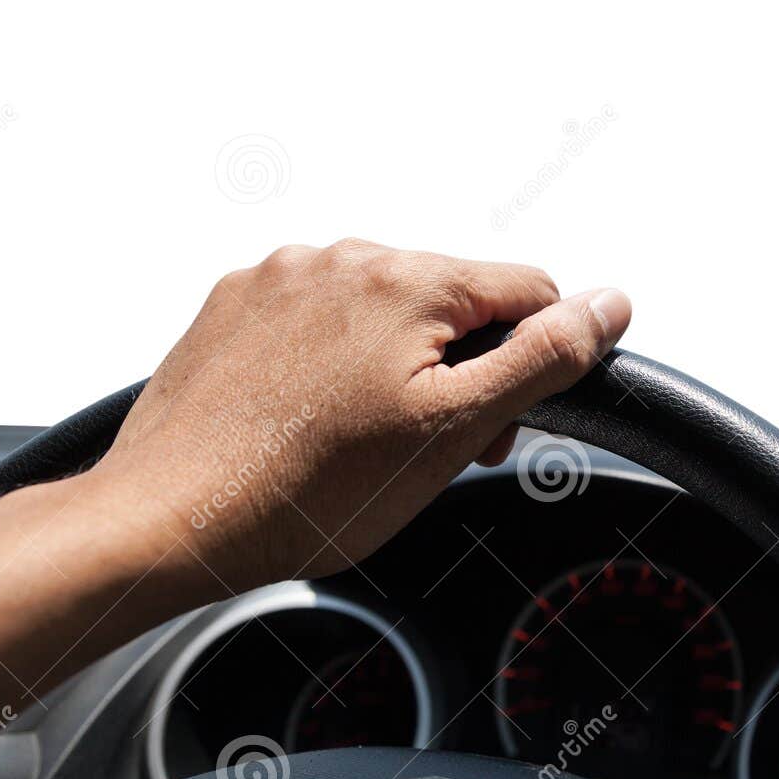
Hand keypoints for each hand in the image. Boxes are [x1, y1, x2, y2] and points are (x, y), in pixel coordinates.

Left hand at [93, 238, 630, 591]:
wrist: (168, 521)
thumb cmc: (305, 491)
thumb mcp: (452, 430)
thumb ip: (544, 357)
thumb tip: (610, 303)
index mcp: (406, 279)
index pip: (529, 291)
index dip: (534, 361)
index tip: (497, 423)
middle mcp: (341, 258)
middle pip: (454, 300)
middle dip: (462, 366)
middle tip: (432, 448)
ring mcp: (281, 277)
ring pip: (386, 308)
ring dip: (398, 361)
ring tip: (361, 441)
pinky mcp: (236, 304)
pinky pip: (319, 316)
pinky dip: (332, 358)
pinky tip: (311, 419)